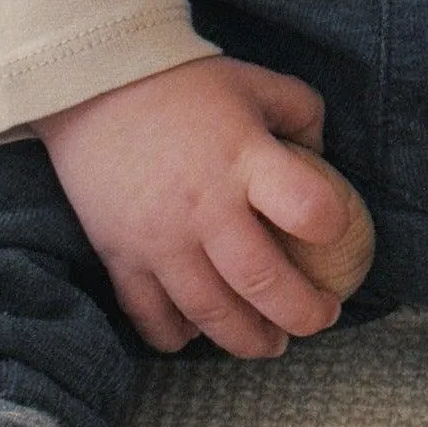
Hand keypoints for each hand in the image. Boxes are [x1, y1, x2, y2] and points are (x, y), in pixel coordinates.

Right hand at [35, 55, 372, 357]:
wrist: (90, 86)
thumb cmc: (182, 84)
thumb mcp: (255, 83)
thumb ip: (301, 115)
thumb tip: (323, 159)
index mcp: (244, 159)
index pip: (306, 207)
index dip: (332, 226)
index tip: (338, 235)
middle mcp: (205, 207)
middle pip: (262, 281)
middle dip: (302, 314)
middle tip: (320, 319)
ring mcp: (159, 239)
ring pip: (210, 312)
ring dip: (248, 339)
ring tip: (270, 343)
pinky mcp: (119, 256)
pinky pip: (149, 315)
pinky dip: (176, 335)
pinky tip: (197, 334)